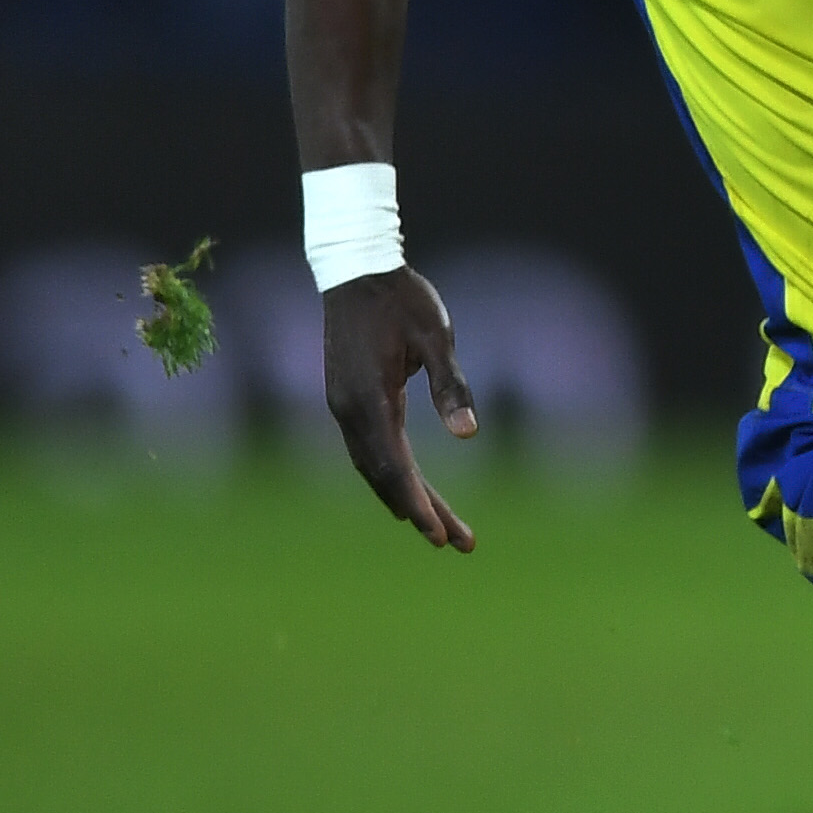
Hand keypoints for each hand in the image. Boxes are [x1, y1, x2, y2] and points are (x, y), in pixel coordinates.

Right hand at [321, 267, 479, 548]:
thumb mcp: (437, 336)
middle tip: (459, 543)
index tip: (441, 535)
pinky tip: (408, 489)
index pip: (395, 467)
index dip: (419, 505)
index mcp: (369, 400)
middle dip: (420, 511)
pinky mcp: (346, 398)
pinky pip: (368, 449)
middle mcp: (348, 410)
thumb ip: (452, 386)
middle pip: (385, 476)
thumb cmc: (402, 298)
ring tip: (443, 529)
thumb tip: (469, 435)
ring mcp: (343, 406)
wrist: (355, 268)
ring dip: (406, 497)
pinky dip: (390, 475)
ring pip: (375, 466)